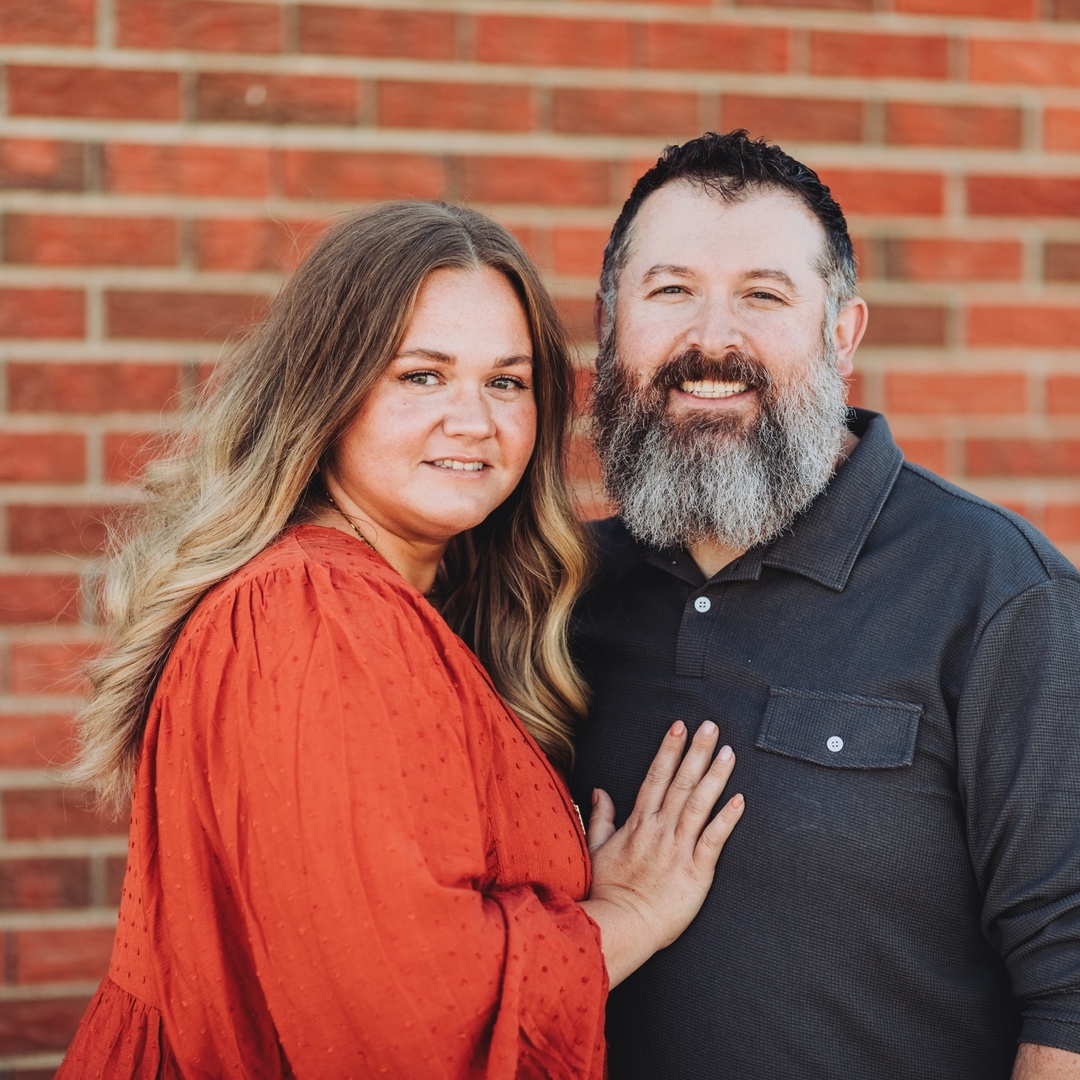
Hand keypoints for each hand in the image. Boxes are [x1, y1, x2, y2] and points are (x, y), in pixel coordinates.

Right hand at [579, 720, 743, 986]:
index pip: (656, 777)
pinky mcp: (696, 871)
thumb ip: (601, 817)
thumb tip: (600, 790)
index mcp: (638, 823)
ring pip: (700, 804)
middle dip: (697, 752)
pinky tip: (739, 799)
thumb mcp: (596, 848)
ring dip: (715, 776)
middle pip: (681, 783)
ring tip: (728, 753)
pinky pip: (714, 839)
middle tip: (711, 726)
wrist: (621, 927)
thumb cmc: (607, 891)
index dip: (668, 750)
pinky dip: (727, 818)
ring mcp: (679, 849)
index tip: (679, 727)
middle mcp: (660, 830)